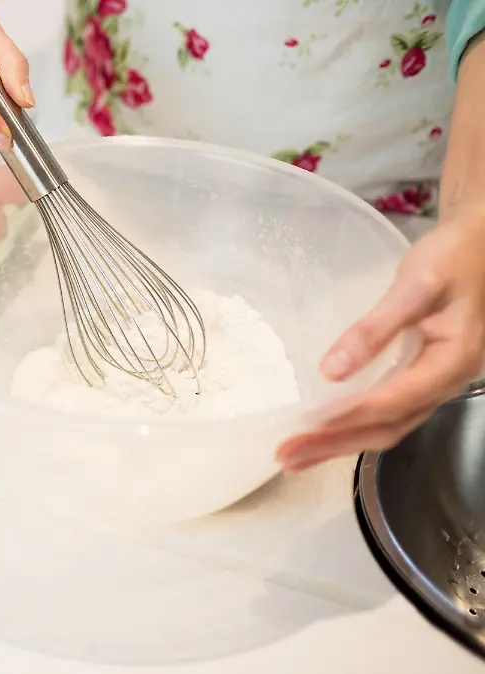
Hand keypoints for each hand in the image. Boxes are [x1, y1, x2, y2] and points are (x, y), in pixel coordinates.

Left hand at [276, 215, 484, 471]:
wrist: (484, 246)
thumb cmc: (455, 257)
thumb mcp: (415, 285)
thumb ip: (375, 328)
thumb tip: (331, 371)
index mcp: (452, 361)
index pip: (391, 401)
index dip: (346, 417)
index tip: (304, 427)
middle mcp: (447, 382)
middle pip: (388, 427)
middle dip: (335, 444)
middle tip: (286, 456)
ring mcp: (436, 382)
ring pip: (388, 426)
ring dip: (341, 443)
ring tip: (296, 455)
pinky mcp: (423, 376)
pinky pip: (389, 412)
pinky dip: (355, 426)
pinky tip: (327, 431)